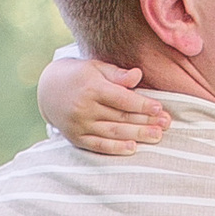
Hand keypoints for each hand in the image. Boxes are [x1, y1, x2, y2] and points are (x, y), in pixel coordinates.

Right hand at [41, 50, 171, 154]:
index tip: (160, 108)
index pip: (122, 99)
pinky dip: (116, 148)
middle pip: (120, 117)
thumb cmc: (79, 75)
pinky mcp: (76, 138)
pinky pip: (99, 145)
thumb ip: (117, 74)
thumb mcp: (96, 67)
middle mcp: (84, 107)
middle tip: (166, 124)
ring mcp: (79, 124)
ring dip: (137, 135)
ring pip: (113, 132)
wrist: (48, 90)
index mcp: (91, 87)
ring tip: (157, 136)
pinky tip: (132, 148)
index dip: (142, 104)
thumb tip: (138, 76)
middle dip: (145, 121)